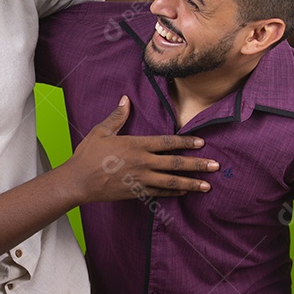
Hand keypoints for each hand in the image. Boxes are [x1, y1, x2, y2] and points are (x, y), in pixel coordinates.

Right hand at [65, 96, 218, 202]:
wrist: (78, 181)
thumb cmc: (88, 154)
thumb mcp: (101, 131)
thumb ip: (117, 116)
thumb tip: (125, 99)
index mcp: (137, 145)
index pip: (167, 142)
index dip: (186, 142)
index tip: (201, 143)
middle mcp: (143, 163)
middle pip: (175, 164)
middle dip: (197, 164)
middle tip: (215, 166)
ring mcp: (141, 179)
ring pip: (171, 182)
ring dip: (191, 183)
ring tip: (207, 185)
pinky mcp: (136, 192)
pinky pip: (159, 193)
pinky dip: (173, 193)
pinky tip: (184, 192)